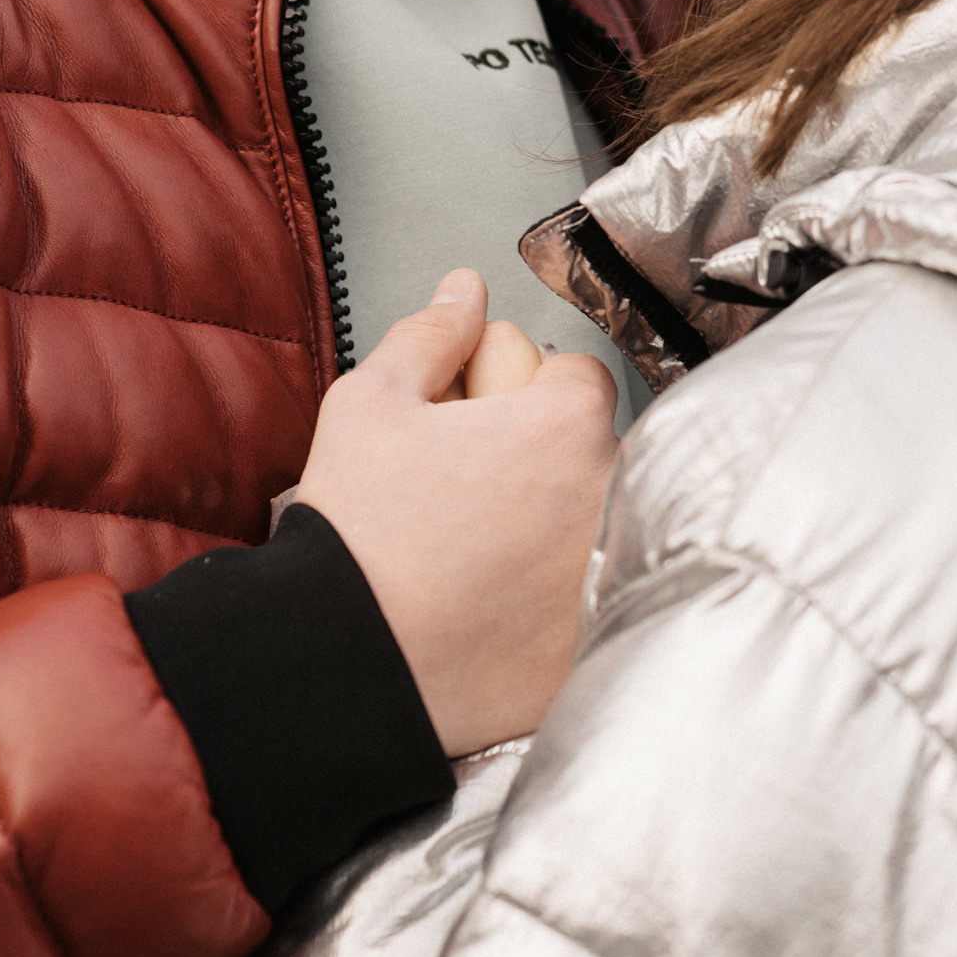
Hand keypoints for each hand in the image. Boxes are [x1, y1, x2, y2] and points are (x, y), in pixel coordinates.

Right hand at [294, 270, 619, 756]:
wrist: (344, 664)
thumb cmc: (355, 537)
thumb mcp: (370, 406)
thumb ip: (429, 336)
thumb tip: (463, 292)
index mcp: (567, 424)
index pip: (573, 378)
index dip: (517, 393)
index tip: (477, 428)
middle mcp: (610, 494)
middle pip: (591, 449)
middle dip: (541, 459)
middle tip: (467, 496)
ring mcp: (613, 572)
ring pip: (596, 523)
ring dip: (556, 527)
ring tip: (478, 556)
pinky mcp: (601, 641)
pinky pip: (592, 598)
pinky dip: (557, 599)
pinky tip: (496, 609)